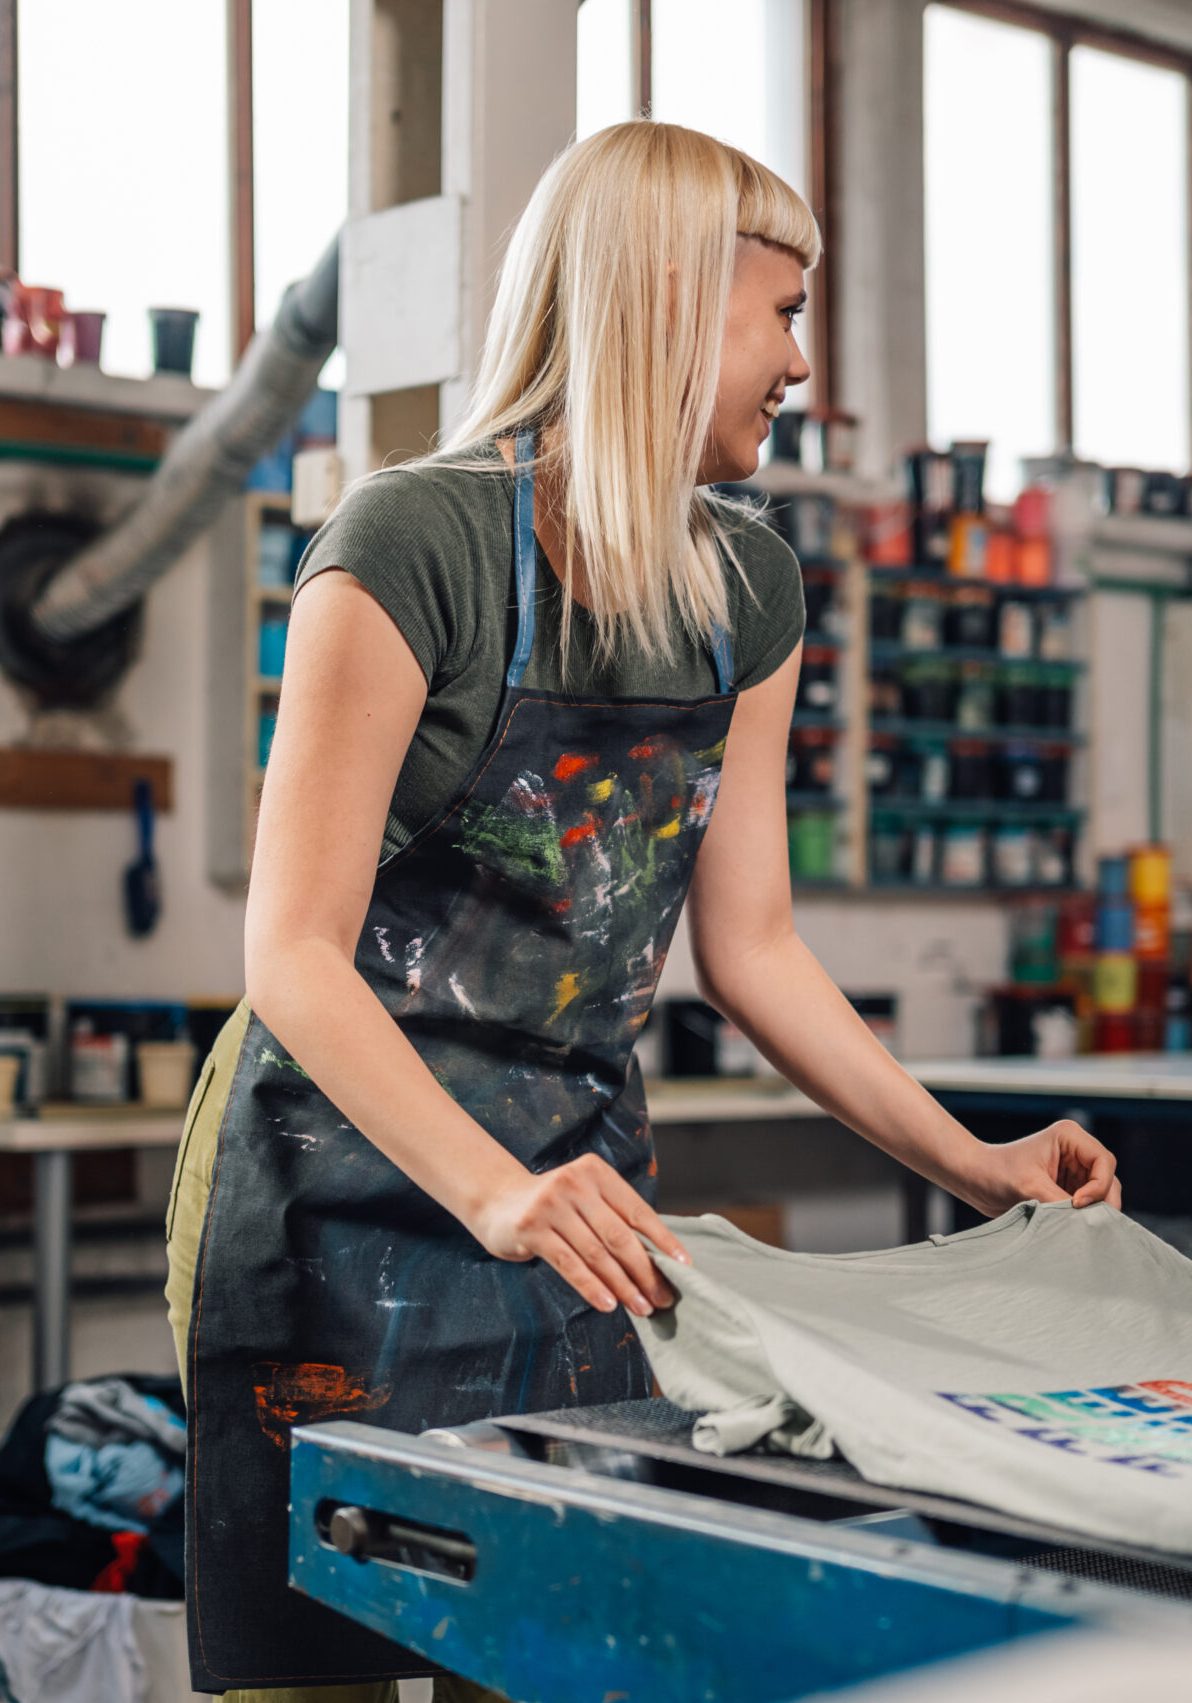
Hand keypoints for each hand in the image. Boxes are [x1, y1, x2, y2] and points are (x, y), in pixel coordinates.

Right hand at [467, 1152, 690, 1316]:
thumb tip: (660, 1258)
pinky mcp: (532, 1228)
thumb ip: (615, 1218)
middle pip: (619, 1236)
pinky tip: (608, 1305)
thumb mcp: (586, 1198)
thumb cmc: (556, 1206)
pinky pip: (569, 1264)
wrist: (499, 1202)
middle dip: (645, 1271)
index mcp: (596, 1173)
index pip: (638, 1211)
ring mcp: (551, 1205)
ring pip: (596, 1254)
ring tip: (641, 1307)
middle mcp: (575, 1183)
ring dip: (622, 1285)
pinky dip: (592, 1287)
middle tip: (663, 1298)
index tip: (684, 1266)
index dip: (663, 1240)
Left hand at [961, 1119, 1121, 1217]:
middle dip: (1100, 1202)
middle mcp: (1076, 1150)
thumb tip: (1086, 1223)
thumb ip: (1060, 1203)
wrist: (974, 1179)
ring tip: (1073, 1226)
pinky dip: (1082, 1216)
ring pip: (1101, 1194)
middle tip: (1085, 1224)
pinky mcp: (1068, 1186)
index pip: (1104, 1162)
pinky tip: (1069, 1227)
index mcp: (1069, 1136)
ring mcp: (1074, 1169)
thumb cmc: (995, 1173)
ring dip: (1092, 1211)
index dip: (1098, 1186)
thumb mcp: (1029, 1188)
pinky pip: (1088, 1204)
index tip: (1076, 1204)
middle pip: (1108, 1179)